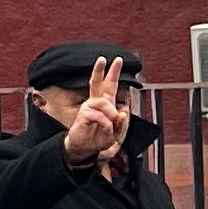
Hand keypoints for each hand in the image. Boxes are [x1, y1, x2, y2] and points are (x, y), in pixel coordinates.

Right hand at [59, 56, 130, 171]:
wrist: (84, 149)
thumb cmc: (98, 138)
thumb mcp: (115, 132)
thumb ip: (120, 122)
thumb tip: (123, 111)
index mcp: (104, 104)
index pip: (109, 86)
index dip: (113, 73)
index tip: (117, 60)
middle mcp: (95, 103)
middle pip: (97, 83)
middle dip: (100, 70)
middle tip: (102, 59)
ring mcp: (88, 108)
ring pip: (104, 103)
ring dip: (111, 114)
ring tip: (111, 125)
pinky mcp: (84, 116)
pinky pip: (99, 115)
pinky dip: (105, 124)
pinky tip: (104, 129)